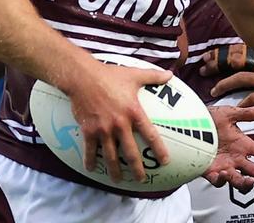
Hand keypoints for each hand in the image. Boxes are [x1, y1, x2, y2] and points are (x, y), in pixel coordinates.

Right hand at [60, 60, 173, 183]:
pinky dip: (90, 161)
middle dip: (137, 168)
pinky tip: (91, 169)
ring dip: (114, 170)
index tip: (165, 160)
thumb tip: (170, 74)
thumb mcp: (134, 75)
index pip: (150, 134)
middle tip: (141, 179)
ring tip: (118, 180)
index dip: (158, 148)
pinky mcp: (88, 130)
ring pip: (110, 155)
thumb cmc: (110, 75)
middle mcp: (120, 124)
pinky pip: (90, 150)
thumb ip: (153, 76)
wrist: (83, 77)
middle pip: (130, 152)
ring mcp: (103, 129)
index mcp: (133, 112)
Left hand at [202, 105, 253, 190]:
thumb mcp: (229, 114)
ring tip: (250, 180)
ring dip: (246, 183)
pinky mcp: (211, 172)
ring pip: (240, 181)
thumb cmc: (208, 119)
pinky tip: (223, 174)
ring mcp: (225, 166)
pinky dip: (222, 181)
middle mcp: (236, 158)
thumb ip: (247, 114)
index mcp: (243, 144)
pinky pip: (219, 182)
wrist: (186, 126)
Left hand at [205, 54, 253, 111]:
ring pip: (239, 78)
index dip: (224, 51)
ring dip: (224, 84)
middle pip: (234, 59)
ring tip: (213, 90)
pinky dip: (240, 104)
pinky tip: (233, 109)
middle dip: (216, 62)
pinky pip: (251, 99)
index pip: (241, 48)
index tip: (210, 53)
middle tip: (203, 66)